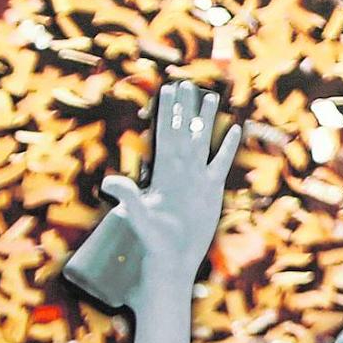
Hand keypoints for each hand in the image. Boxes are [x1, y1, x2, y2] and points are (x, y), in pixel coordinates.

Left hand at [99, 80, 240, 305]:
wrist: (174, 260)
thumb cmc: (154, 243)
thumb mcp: (140, 217)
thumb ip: (127, 198)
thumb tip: (107, 182)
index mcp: (163, 172)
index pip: (165, 134)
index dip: (167, 112)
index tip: (169, 89)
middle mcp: (179, 171)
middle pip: (183, 131)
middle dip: (185, 108)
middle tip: (188, 83)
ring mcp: (197, 179)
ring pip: (203, 141)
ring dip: (206, 120)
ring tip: (211, 97)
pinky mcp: (212, 190)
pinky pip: (220, 162)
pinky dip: (227, 146)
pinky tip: (235, 130)